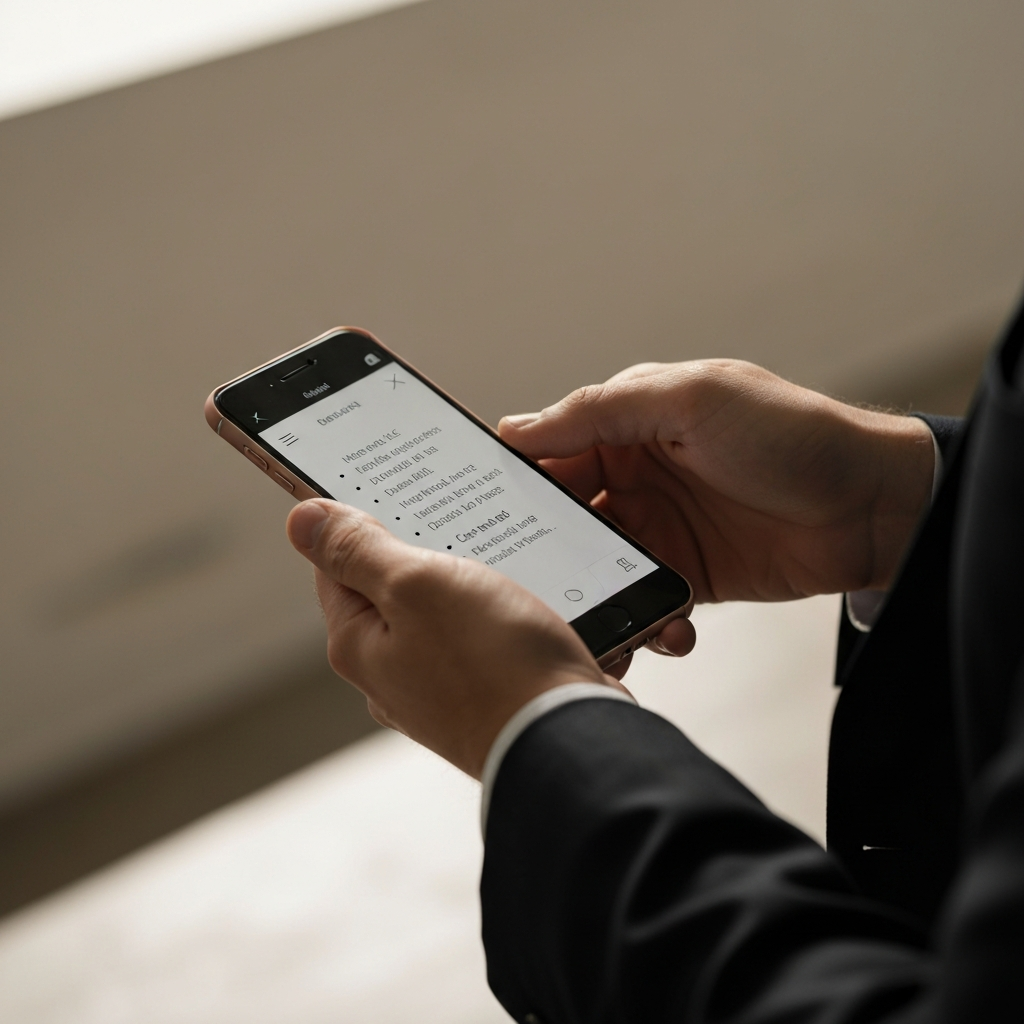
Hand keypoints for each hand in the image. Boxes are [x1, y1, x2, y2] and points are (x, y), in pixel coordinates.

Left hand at [287, 500, 621, 778]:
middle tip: (457, 517)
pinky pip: (485, 639)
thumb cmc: (493, 664)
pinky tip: (531, 598)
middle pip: (393, 590)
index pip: (337, 566)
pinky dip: (503, 614)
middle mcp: (393, 672)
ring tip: (504, 557)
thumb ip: (359, 551)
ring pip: (446, 612)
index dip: (361, 523)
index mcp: (359, 644)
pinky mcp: (489, 696)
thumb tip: (302, 520)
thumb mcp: (417, 585)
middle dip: (424, 551)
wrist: (570, 740)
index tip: (393, 492)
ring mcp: (442, 689)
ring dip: (471, 581)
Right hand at [499, 359, 933, 628]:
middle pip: (560, 520)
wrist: (872, 504)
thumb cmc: (788, 432)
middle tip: (526, 593)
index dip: (509, 483)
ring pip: (594, 570)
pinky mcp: (685, 576)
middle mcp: (633, 477)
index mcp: (626, 425)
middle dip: (541, 556)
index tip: (474, 519)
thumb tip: (517, 429)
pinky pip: (640, 604)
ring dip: (589, 601)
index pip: (547, 453)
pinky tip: (667, 632)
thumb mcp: (692, 398)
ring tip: (593, 631)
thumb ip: (602, 409)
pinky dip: (643, 624)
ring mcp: (657, 530)